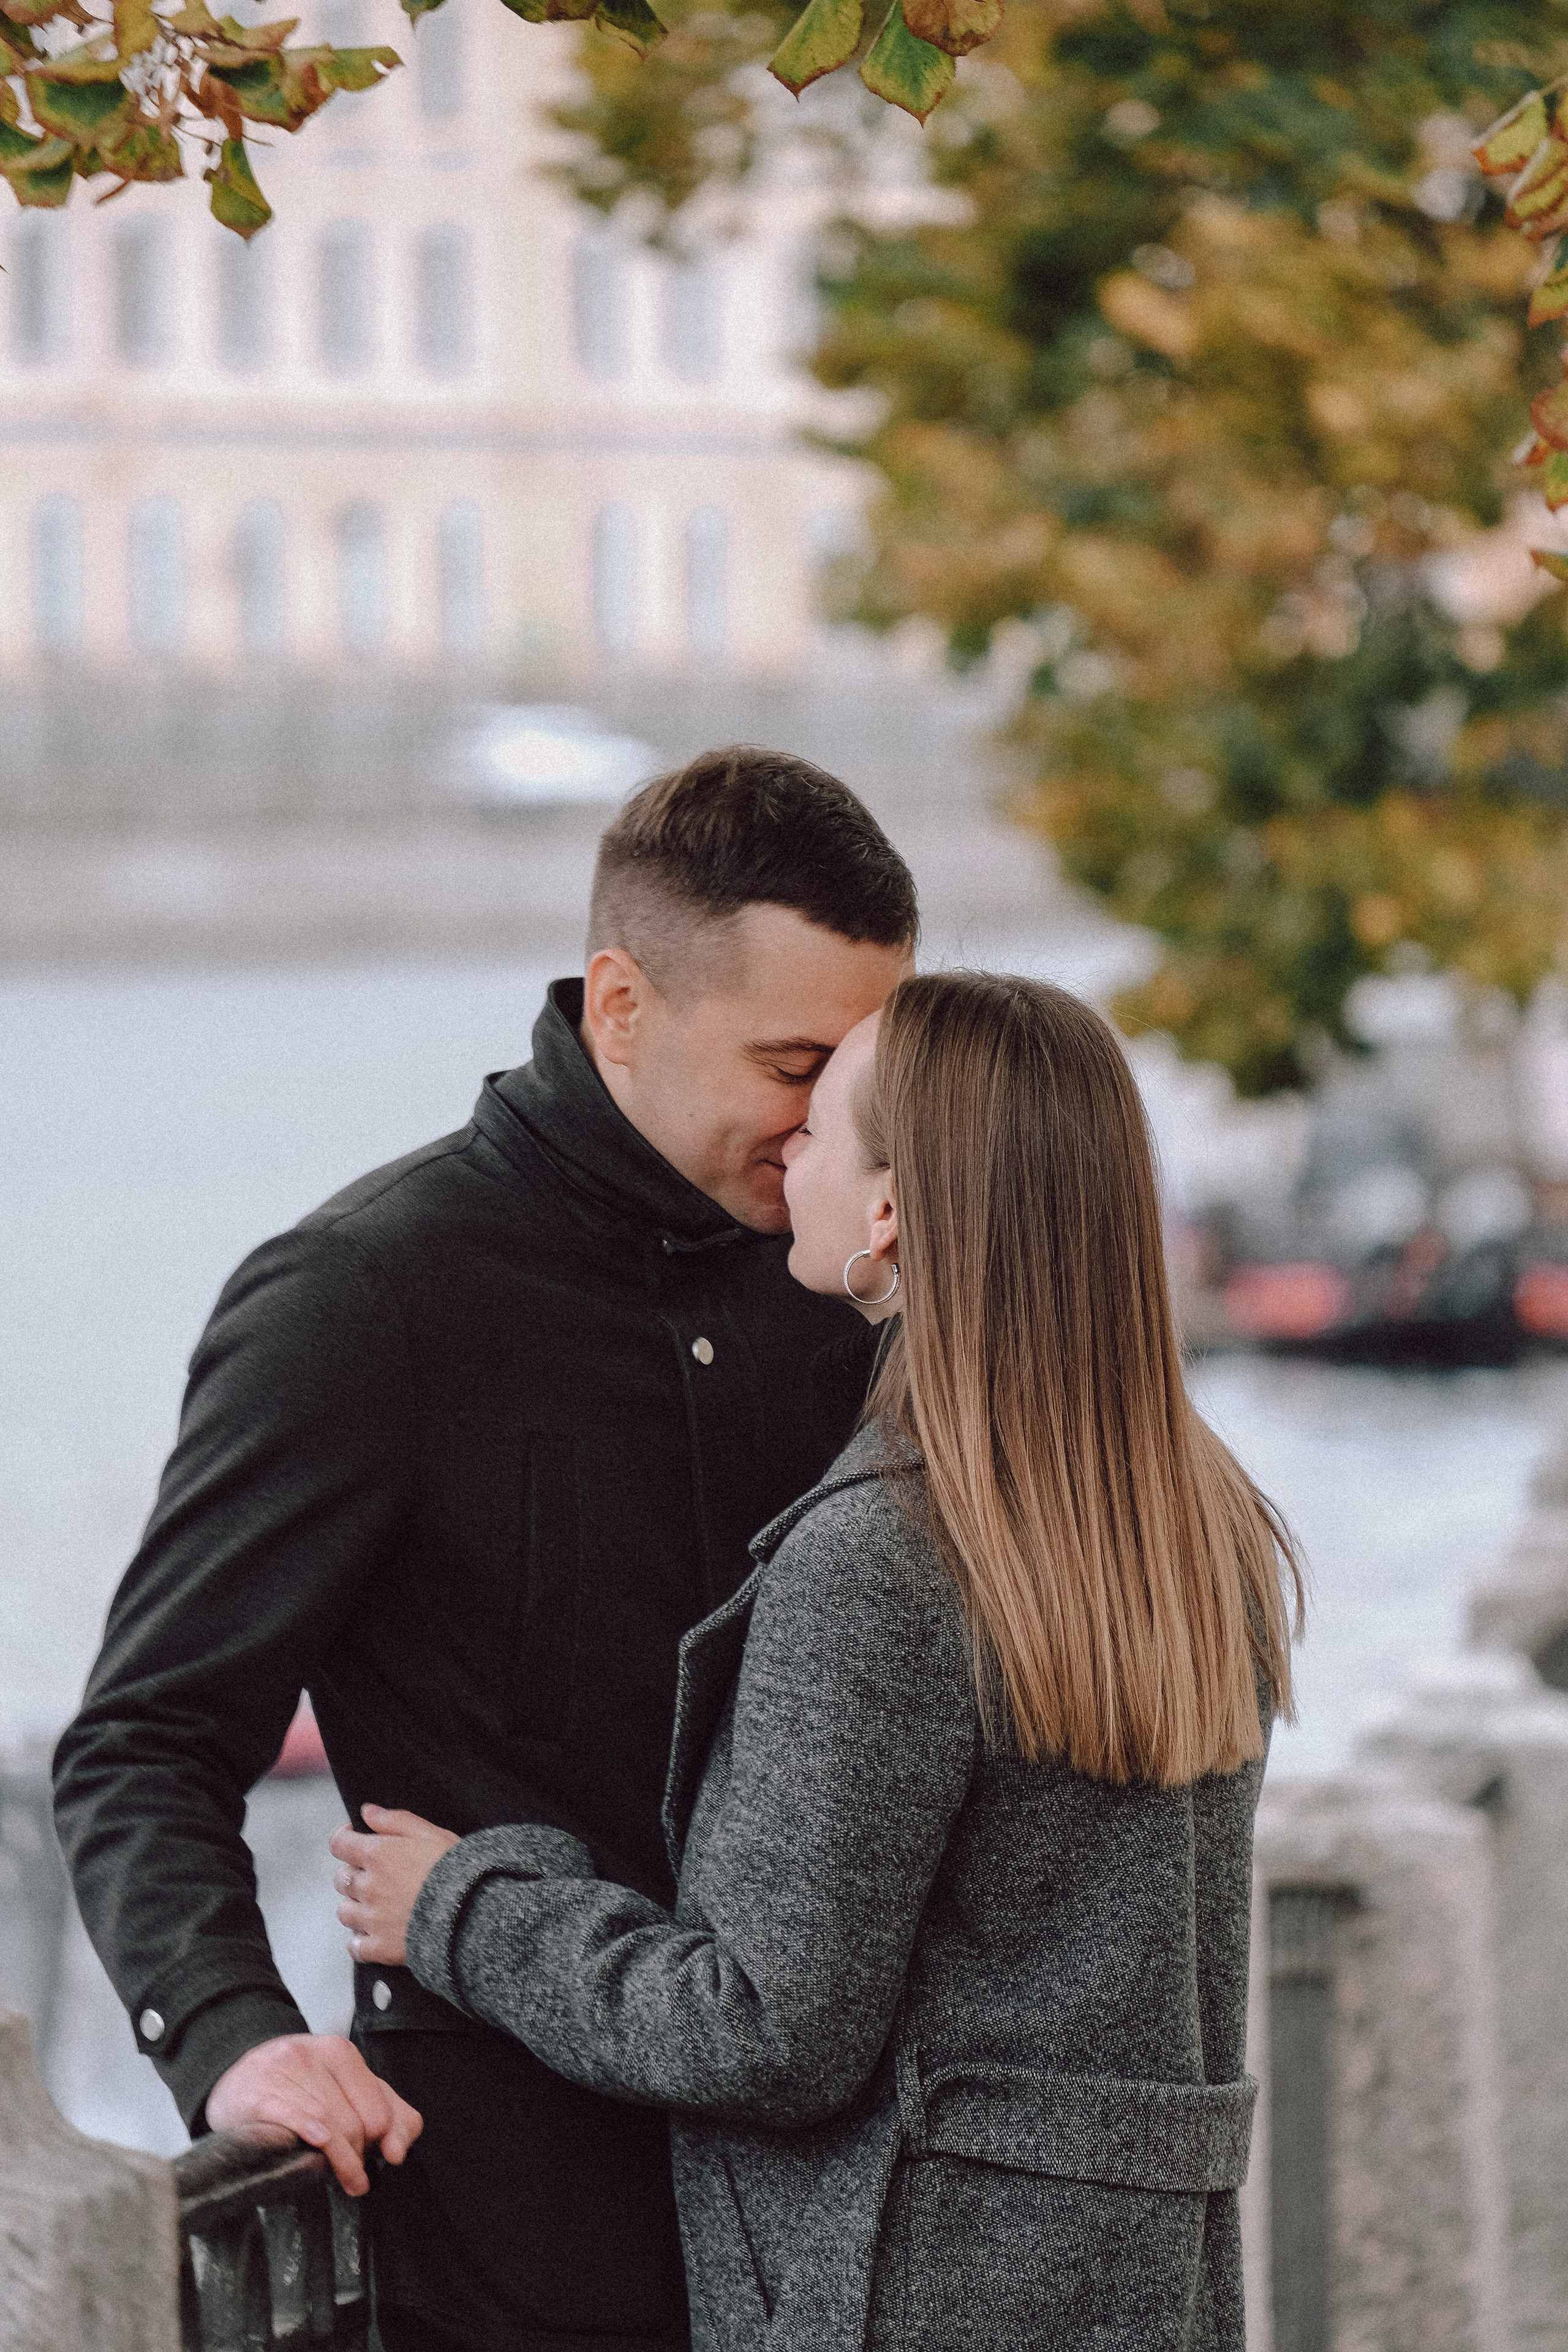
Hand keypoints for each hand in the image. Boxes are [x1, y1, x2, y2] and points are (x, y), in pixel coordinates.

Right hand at [205, 2032, 421, 2196]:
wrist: (235, 2077)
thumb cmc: (297, 2089)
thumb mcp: (347, 2092)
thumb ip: (388, 2115)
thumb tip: (399, 2152)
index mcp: (340, 2052)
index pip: (380, 2111)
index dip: (381, 2142)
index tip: (372, 2158)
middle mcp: (312, 2055)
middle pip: (355, 2124)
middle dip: (357, 2156)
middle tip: (349, 2173)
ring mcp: (283, 2073)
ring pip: (329, 2127)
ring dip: (337, 2163)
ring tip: (336, 2177)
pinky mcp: (257, 2097)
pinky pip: (295, 2119)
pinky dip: (312, 2138)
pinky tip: (315, 2152)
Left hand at [331, 1805, 460, 1968]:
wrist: (473, 1912)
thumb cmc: (456, 1869)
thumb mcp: (430, 1833)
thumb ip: (394, 1820)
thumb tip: (367, 1811)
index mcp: (378, 1855)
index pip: (339, 1843)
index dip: (344, 1838)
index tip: (354, 1838)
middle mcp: (369, 1887)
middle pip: (341, 1878)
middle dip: (353, 1873)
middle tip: (374, 1874)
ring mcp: (373, 1919)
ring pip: (344, 1912)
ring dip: (355, 1906)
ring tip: (375, 1905)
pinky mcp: (381, 1947)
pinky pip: (356, 1947)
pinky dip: (360, 1942)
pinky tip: (375, 1935)